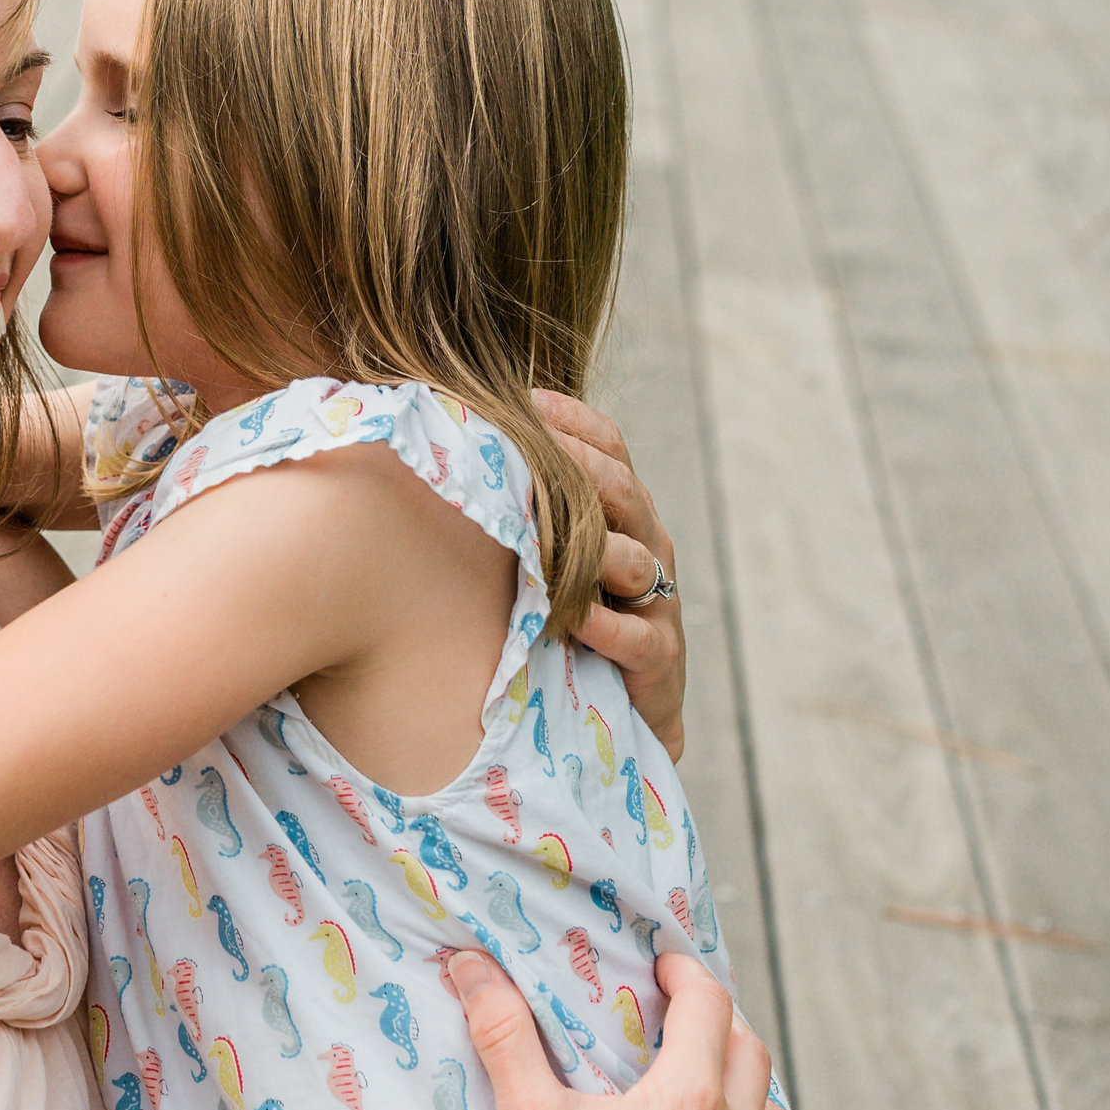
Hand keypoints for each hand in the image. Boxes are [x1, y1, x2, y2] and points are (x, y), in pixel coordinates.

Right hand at [452, 950, 789, 1109]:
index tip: (662, 966)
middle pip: (750, 1047)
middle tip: (677, 1012)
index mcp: (690, 1098)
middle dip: (717, 1018)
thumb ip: (506, 1040)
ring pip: (770, 1108)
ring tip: (700, 1075)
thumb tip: (472, 969)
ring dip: (741, 1079)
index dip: (686, 971)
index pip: (710, 1002)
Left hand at [533, 389, 686, 759]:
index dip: (574, 420)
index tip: (524, 400)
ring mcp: (657, 601)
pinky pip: (639, 637)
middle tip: (533, 448)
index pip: (610, 445)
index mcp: (621, 511)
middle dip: (580, 464)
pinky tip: (575, 618)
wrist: (618, 710)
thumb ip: (522, 505)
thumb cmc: (569, 617)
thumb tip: (449, 442)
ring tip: (545, 535)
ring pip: (637, 557)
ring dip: (594, 545)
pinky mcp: (659, 659)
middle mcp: (646, 544)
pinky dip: (608, 626)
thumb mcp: (548, 554)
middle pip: (623, 488)